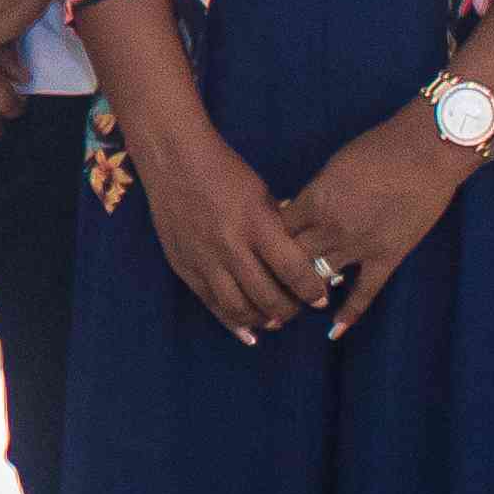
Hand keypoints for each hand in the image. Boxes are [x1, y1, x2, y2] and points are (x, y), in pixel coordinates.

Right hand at [137, 110, 324, 342]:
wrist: (174, 161)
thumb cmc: (225, 172)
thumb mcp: (261, 195)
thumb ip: (278, 231)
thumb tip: (299, 262)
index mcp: (256, 224)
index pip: (293, 270)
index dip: (311, 290)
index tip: (320, 298)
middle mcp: (231, 247)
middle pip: (267, 296)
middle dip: (288, 310)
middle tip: (297, 309)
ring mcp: (205, 260)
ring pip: (239, 308)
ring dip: (262, 320)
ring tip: (274, 320)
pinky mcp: (185, 268)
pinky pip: (211, 305)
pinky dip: (232, 323)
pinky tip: (248, 332)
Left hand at [277, 107, 476, 337]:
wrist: (426, 151)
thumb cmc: (379, 147)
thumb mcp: (334, 166)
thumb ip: (315, 194)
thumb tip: (298, 211)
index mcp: (314, 200)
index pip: (277, 231)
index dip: (265, 243)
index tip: (259, 253)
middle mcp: (330, 227)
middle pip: (290, 261)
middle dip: (273, 277)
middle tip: (260, 293)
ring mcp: (358, 246)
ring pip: (320, 279)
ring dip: (303, 296)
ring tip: (285, 312)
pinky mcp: (386, 257)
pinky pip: (365, 293)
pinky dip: (349, 313)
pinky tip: (334, 331)